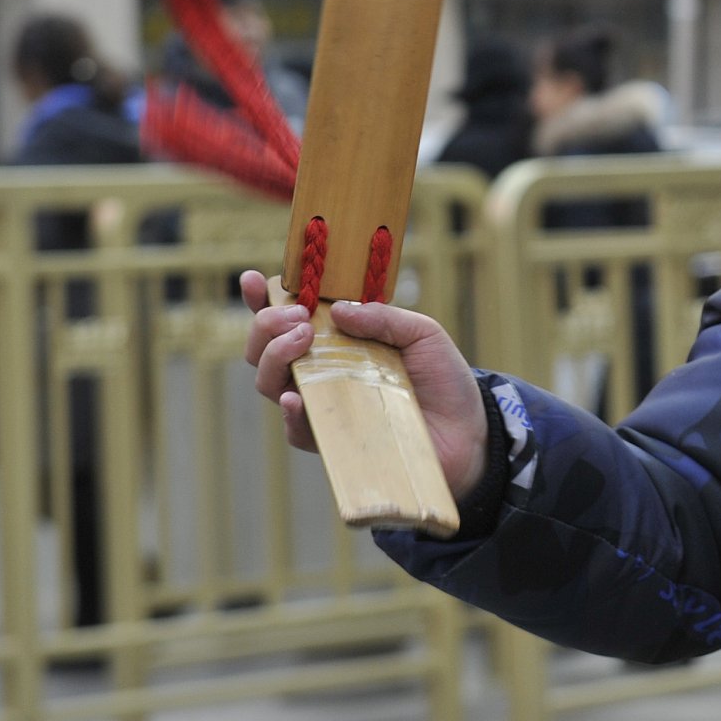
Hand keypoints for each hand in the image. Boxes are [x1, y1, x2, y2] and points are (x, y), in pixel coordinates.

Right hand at [239, 270, 489, 502]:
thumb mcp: (422, 333)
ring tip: (302, 339)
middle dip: (266, 326)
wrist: (469, 432)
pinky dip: (290, 411)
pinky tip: (294, 395)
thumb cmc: (443, 379)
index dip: (261, 300)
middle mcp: (322, 370)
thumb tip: (337, 308)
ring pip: (269, 383)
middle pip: (264, 349)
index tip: (252, 281)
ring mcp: (324, 405)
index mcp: (338, 339)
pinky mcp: (333, 440)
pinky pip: (296, 428)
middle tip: (296, 317)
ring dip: (273, 357)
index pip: (288, 318)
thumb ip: (383, 317)